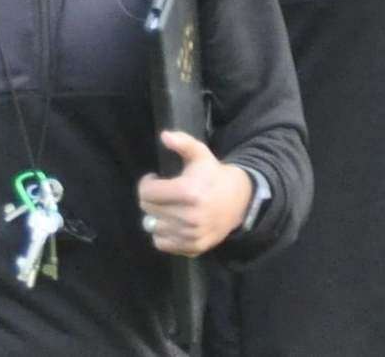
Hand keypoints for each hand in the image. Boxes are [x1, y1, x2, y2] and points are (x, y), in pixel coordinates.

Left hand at [137, 130, 253, 256]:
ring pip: (153, 226)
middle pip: (148, 209)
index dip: (146, 183)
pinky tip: (172, 221)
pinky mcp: (193, 247)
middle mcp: (189, 216)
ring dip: (156, 215)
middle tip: (161, 192)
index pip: (147, 193)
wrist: (238, 201)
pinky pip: (161, 243)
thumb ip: (183, 142)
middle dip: (151, 198)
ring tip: (168, 206)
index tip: (154, 179)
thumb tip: (164, 136)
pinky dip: (162, 233)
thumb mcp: (200, 154)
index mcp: (188, 192)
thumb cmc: (213, 175)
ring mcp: (191, 235)